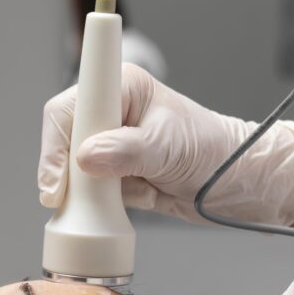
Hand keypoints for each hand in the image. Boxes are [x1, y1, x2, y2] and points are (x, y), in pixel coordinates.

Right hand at [38, 63, 293, 224]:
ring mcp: (111, 145)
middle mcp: (111, 113)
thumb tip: (85, 158)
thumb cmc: (214, 151)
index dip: (56, 143)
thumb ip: (126, 151)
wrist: (236, 184)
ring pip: (72, 170)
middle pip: (63, 141)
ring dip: (83, 191)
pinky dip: (96, 205)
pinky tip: (118, 206)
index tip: (57, 179)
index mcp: (122, 88)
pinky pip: (88, 191)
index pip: (68, 108)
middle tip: (73, 198)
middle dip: (66, 172)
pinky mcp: (114, 173)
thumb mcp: (169, 148)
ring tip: (109, 201)